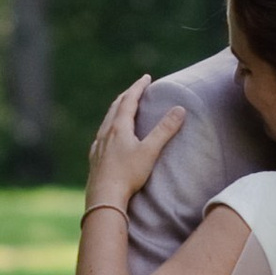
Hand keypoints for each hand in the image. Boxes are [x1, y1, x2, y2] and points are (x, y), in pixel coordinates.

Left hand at [84, 76, 184, 220]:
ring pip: (107, 120)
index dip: (138, 87)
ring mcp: (98, 145)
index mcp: (119, 127)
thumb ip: (165, 130)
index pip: (129, 100)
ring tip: (123, 107)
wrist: (104, 197)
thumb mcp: (150, 151)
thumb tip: (180, 109)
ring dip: (117, 109)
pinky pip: (102, 135)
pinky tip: (109, 135)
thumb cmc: (128, 174)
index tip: (146, 77)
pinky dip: (109, 127)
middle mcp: (106, 132)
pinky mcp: (95, 157)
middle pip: (116, 107)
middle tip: (136, 88)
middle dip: (127, 95)